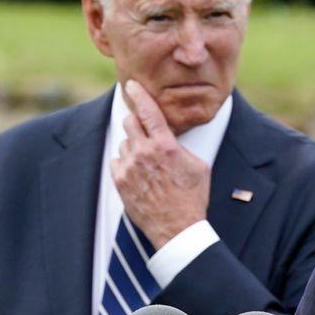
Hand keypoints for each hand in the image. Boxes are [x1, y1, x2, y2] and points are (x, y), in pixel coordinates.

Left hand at [114, 79, 211, 248]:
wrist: (177, 228)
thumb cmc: (192, 198)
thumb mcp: (198, 166)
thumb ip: (181, 146)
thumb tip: (172, 137)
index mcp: (165, 146)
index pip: (148, 110)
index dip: (139, 94)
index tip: (131, 85)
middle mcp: (144, 153)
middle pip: (130, 122)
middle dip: (137, 124)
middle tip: (147, 134)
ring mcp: (129, 168)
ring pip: (124, 142)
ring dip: (133, 147)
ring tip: (148, 164)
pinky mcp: (120, 182)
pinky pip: (116, 161)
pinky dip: (125, 164)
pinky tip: (138, 175)